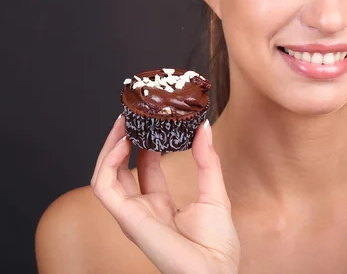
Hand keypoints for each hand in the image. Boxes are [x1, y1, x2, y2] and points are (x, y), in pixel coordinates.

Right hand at [91, 115, 239, 273]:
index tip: (151, 117)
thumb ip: (207, 160)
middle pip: (121, 168)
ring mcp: (132, 214)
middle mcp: (142, 208)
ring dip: (110, 146)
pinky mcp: (127, 218)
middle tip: (131, 113)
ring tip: (123, 121)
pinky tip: (122, 142)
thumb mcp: (214, 191)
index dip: (144, 141)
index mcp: (161, 204)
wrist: (216, 270)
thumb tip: (203, 127)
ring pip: (106, 174)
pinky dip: (108, 162)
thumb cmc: (218, 243)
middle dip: (123, 139)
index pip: (145, 166)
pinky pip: (104, 186)